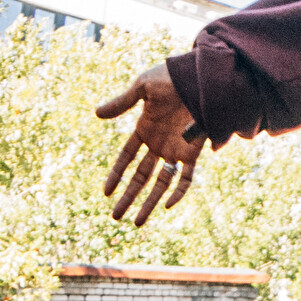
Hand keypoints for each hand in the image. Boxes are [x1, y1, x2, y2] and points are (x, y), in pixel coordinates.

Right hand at [98, 63, 203, 225]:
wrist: (202, 77)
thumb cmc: (172, 78)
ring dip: (148, 202)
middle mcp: (159, 144)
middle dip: (128, 196)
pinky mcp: (193, 152)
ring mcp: (176, 150)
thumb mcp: (143, 88)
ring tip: (137, 222)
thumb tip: (97, 114)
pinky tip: (167, 205)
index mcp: (144, 129)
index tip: (105, 192)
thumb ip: (122, 102)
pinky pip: (186, 178)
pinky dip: (178, 192)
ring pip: (160, 183)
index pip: (126, 158)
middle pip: (140, 176)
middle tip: (115, 216)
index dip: (116, 175)